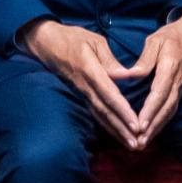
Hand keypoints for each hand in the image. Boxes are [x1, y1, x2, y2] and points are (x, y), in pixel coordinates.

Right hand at [21, 19, 142, 144]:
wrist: (44, 42)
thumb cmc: (71, 37)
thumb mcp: (93, 40)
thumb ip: (109, 59)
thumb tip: (125, 75)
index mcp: (89, 70)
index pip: (108, 94)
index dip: (122, 111)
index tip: (135, 125)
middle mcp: (84, 85)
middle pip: (104, 111)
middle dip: (121, 129)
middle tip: (137, 144)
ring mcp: (80, 92)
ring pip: (99, 115)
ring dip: (115, 131)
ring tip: (130, 145)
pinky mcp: (80, 94)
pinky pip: (94, 112)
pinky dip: (107, 125)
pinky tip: (117, 134)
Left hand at [114, 11, 181, 149]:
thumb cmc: (172, 36)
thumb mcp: (156, 40)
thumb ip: (145, 59)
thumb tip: (133, 74)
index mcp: (170, 67)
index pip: (160, 93)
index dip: (150, 110)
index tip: (140, 125)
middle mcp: (178, 81)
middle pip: (166, 108)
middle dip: (153, 127)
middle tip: (139, 142)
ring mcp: (181, 87)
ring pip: (170, 111)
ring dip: (158, 128)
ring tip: (144, 142)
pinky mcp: (181, 90)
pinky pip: (172, 108)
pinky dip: (162, 122)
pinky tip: (153, 132)